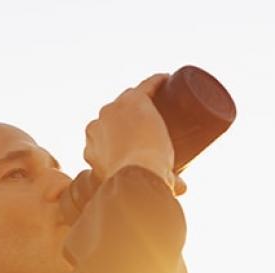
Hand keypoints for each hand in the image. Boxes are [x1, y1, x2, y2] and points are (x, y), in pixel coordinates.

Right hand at [83, 73, 177, 193]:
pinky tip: (168, 80)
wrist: (136, 175)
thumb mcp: (139, 184)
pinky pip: (146, 86)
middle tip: (158, 127)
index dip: (123, 135)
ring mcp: (113, 110)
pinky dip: (157, 82)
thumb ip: (165, 185)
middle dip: (132, 117)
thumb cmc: (137, 186)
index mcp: (91, 147)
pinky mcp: (132, 100)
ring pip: (130, 99)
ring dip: (144, 97)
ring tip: (165, 106)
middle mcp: (96, 125)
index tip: (143, 139)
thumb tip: (183, 189)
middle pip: (117, 115)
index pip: (107, 135)